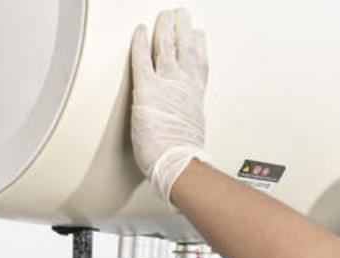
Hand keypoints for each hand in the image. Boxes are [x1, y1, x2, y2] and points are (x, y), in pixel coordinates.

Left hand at [130, 8, 212, 212]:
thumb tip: (189, 131)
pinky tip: (139, 30)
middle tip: (182, 14)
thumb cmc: (184, 156)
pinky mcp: (146, 88)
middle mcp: (184, 86)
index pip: (199, 65)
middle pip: (185, 49)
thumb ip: (189, 123)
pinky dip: (140, 42)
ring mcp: (166, 84)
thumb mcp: (194, 134)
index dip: (200, 48)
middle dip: (183, 29)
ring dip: (165, 27)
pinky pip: (141, 59)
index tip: (200, 35)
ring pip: (166, 47)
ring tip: (165, 14)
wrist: (178, 162)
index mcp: (196, 97)